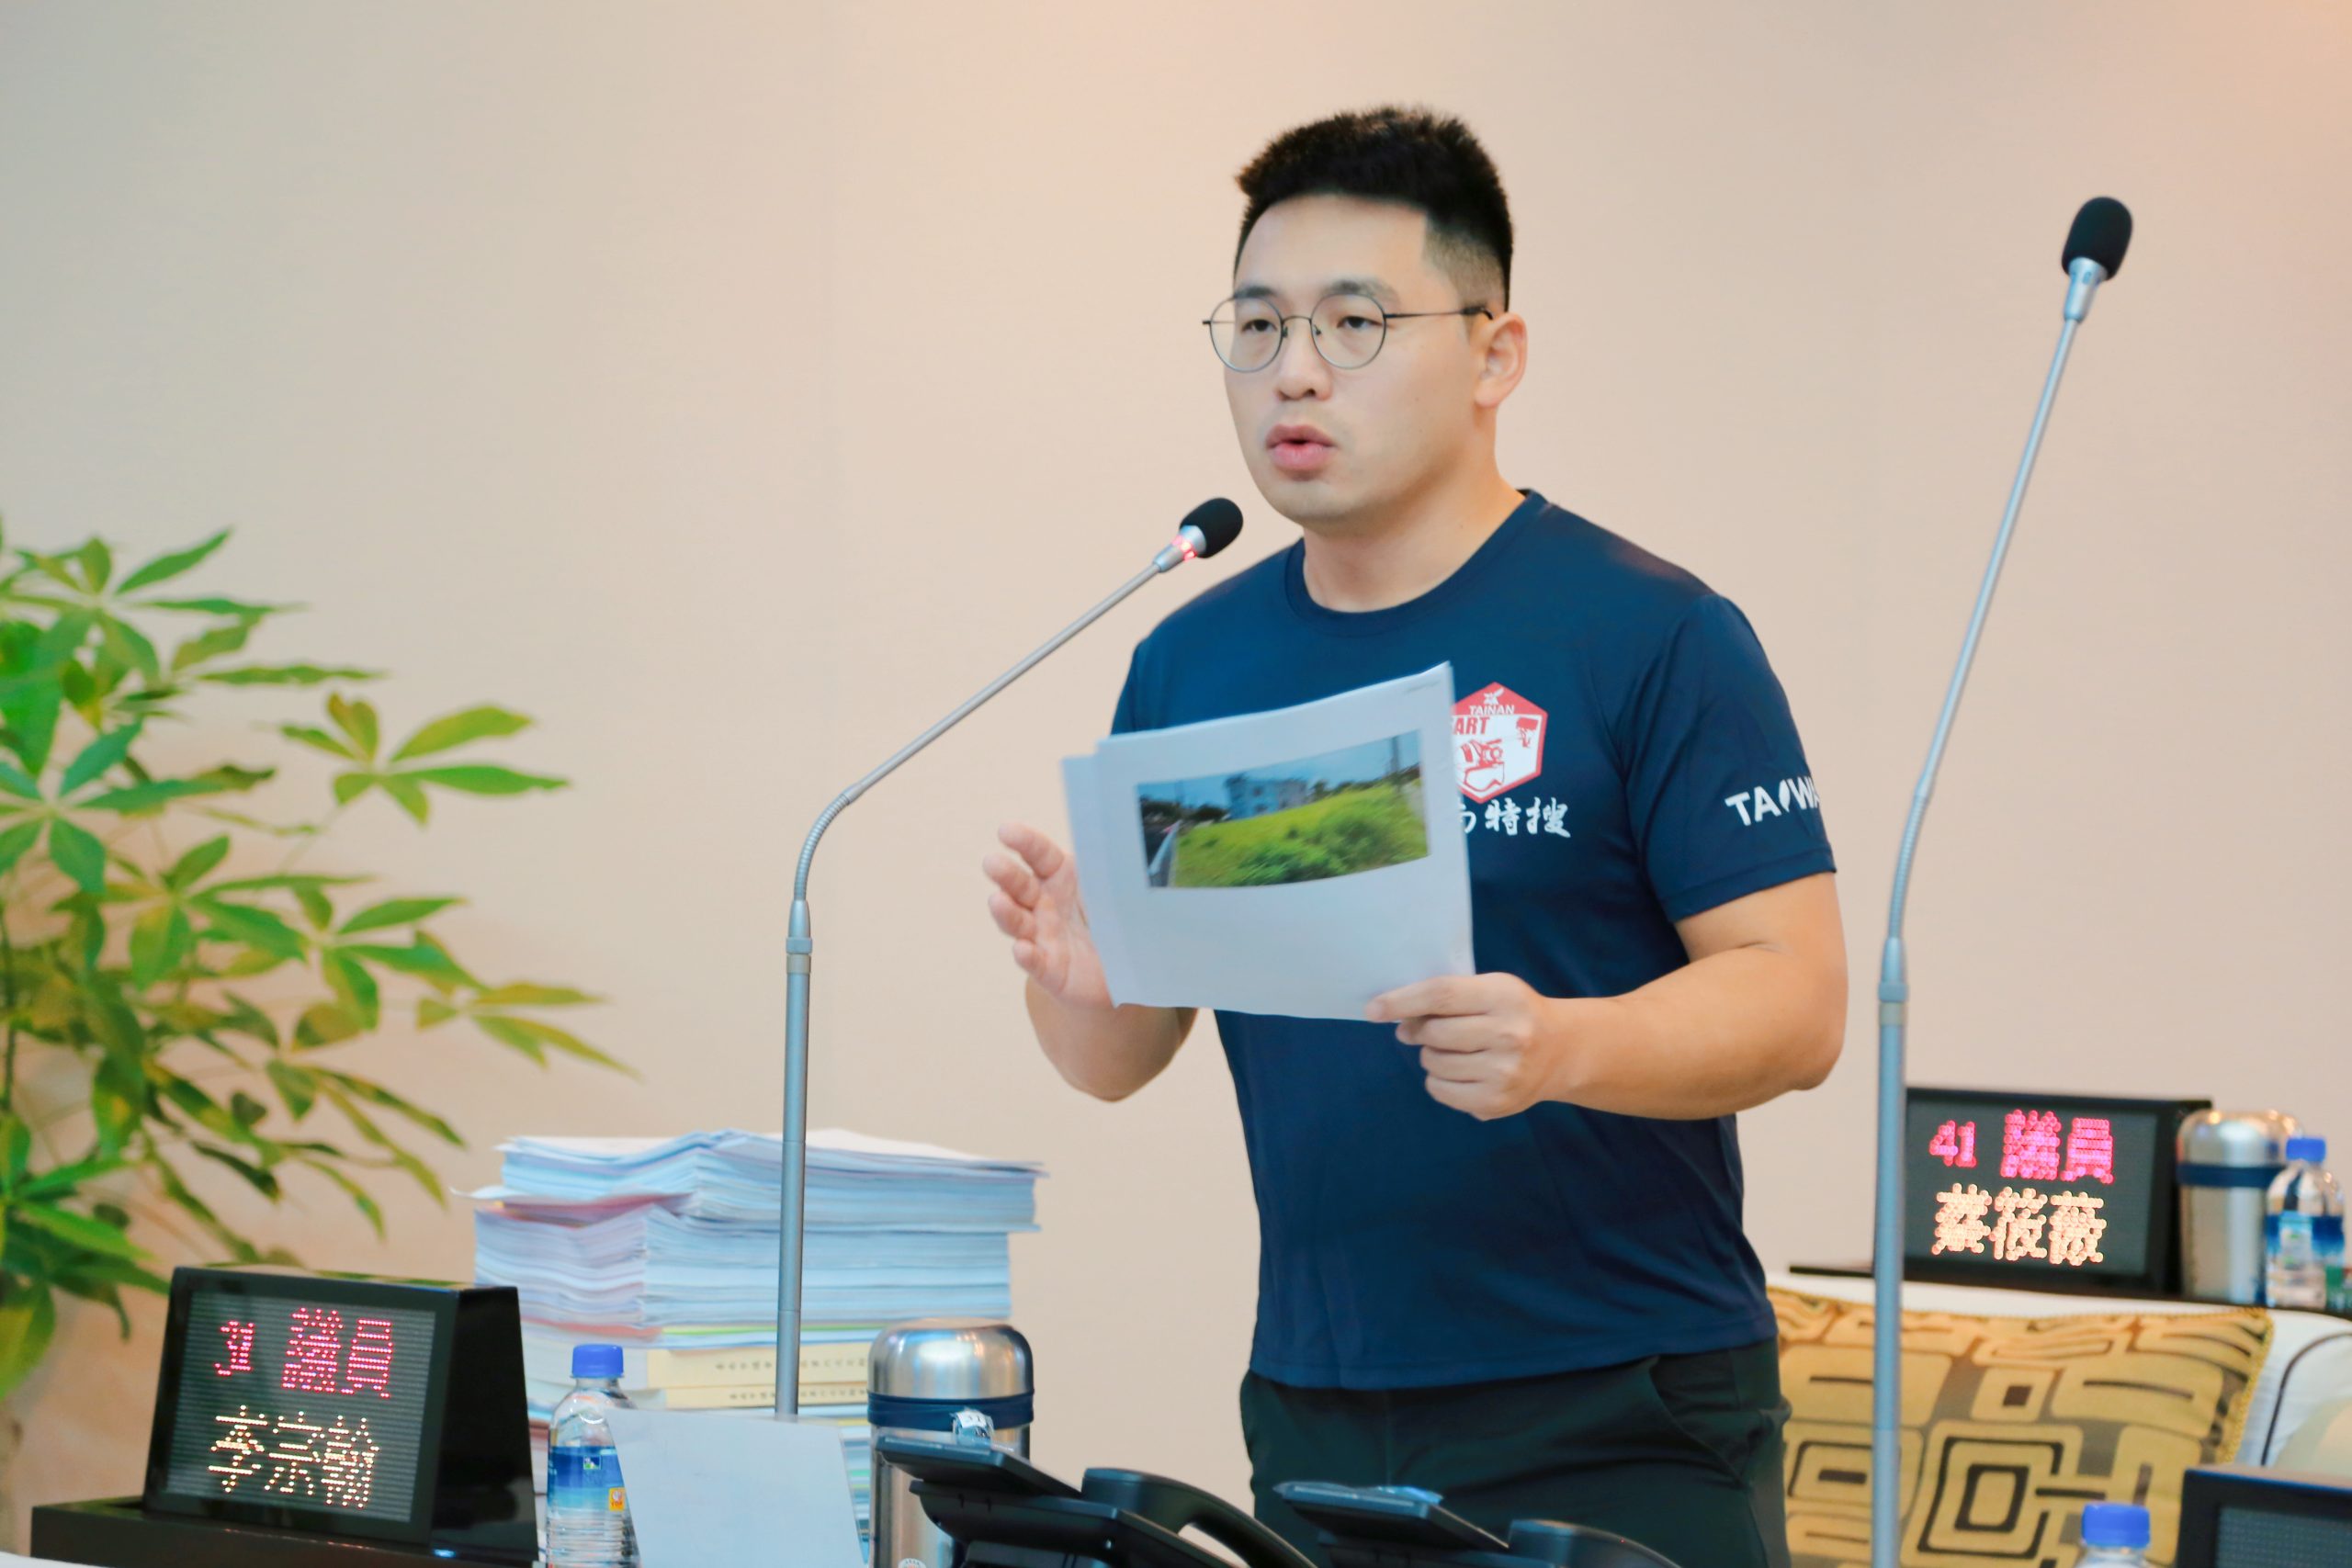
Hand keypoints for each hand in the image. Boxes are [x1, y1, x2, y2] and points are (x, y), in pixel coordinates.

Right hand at [983, 823, 1113, 1010]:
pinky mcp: (1049, 969)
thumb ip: (1106, 868)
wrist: (1123, 968)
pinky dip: (1026, 956)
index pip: (1039, 855)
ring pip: (1017, 923)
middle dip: (1005, 874)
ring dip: (1006, 912)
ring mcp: (1042, 936)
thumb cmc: (1112, 918)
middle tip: (991, 863)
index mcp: (1061, 877)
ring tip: (998, 901)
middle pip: (1020, 886)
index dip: (1023, 842)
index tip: (1005, 832)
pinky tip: (1022, 949)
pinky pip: (1035, 962)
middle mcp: (1044, 904)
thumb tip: (1111, 836)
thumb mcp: (1115, 888)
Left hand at [1367, 973, 1568, 1120]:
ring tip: (1455, 1051)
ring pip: (1433, 1063)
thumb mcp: (1489, 990)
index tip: (1373, 1010)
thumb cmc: (1513, 1014)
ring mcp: (1505, 1072)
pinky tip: (1459, 1072)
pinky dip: (1438, 1080)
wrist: (1562, 1051)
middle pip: (1434, 1033)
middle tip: (1425, 1030)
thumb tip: (1400, 1022)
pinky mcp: (1498, 1102)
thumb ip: (1446, 998)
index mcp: (1504, 997)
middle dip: (1418, 1031)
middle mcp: (1509, 1035)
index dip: (1401, 1001)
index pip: (1441, 995)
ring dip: (1430, 1056)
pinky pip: (1441, 1091)